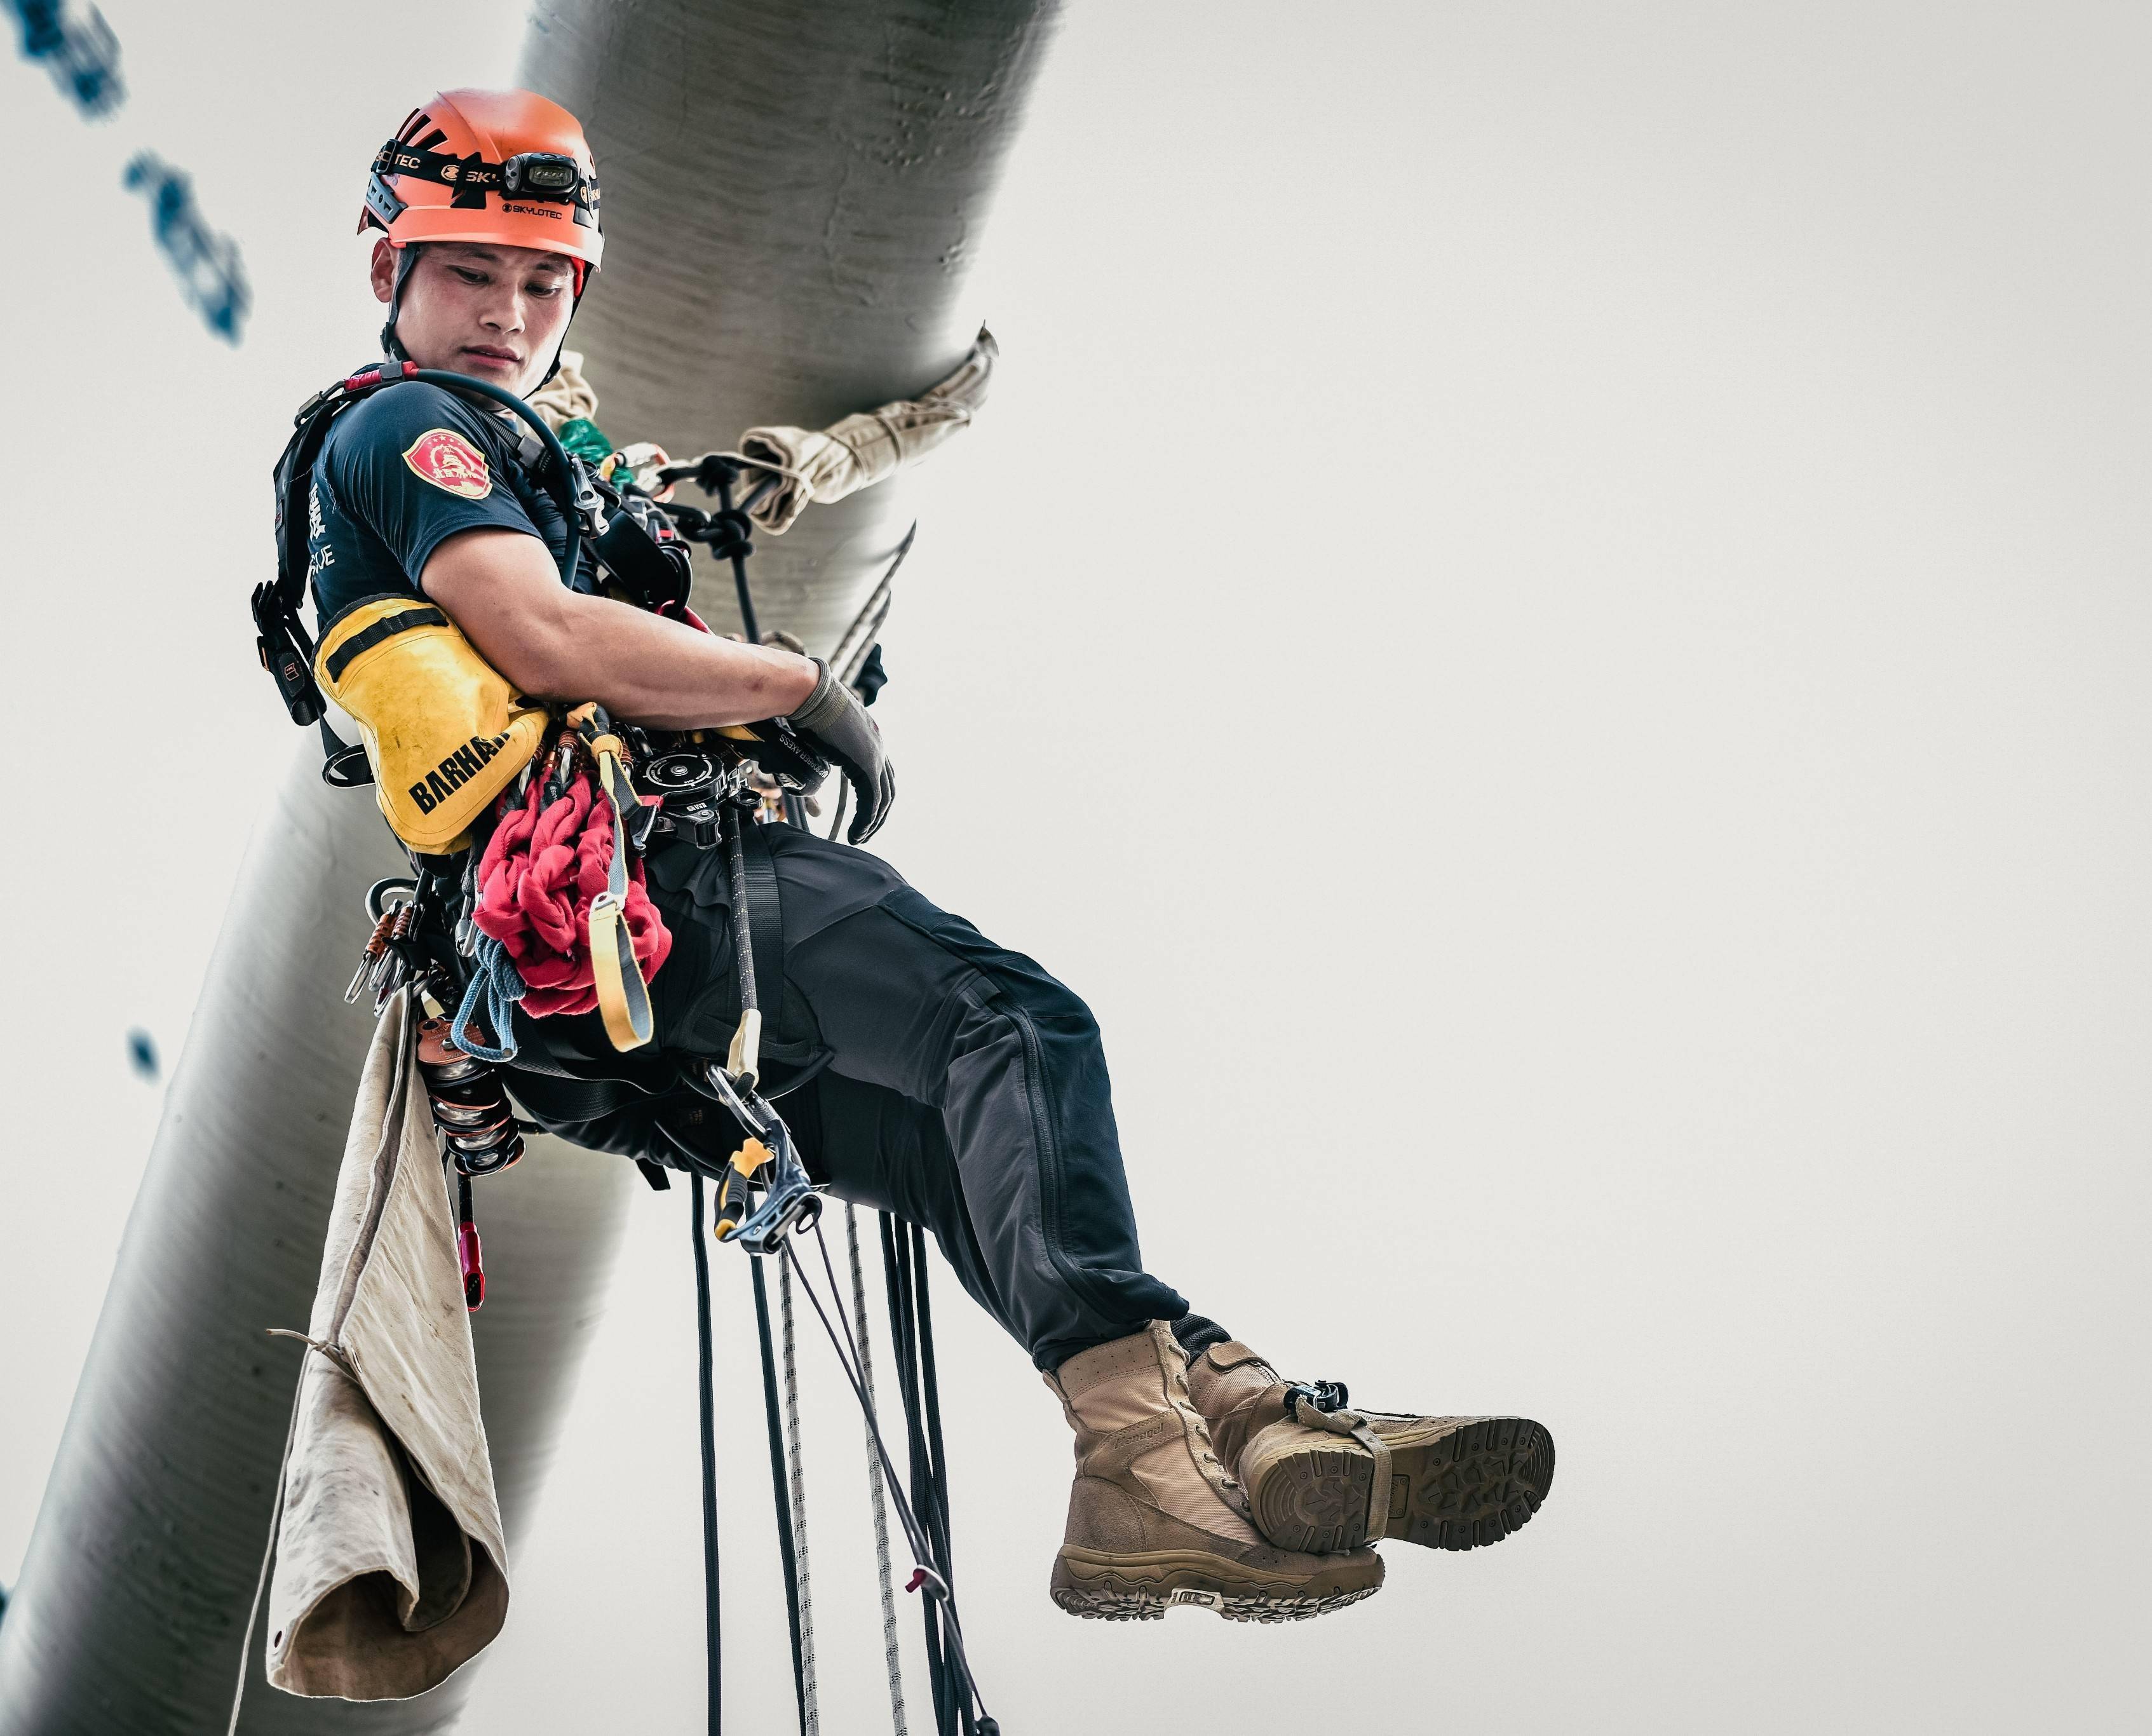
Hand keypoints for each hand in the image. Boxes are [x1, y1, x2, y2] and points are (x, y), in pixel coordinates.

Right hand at [786, 659, 893, 841]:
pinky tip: (856, 832)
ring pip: (882, 799)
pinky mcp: (867, 763)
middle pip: (887, 790)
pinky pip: (872, 799)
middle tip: (863, 834)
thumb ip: (824, 760)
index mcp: (870, 740)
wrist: (807, 693)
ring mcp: (875, 754)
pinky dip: (866, 819)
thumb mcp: (820, 741)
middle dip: (877, 816)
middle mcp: (878, 747)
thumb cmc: (806, 711)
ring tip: (858, 838)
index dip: (874, 800)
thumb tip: (814, 777)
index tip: (863, 817)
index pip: (881, 777)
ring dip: (871, 822)